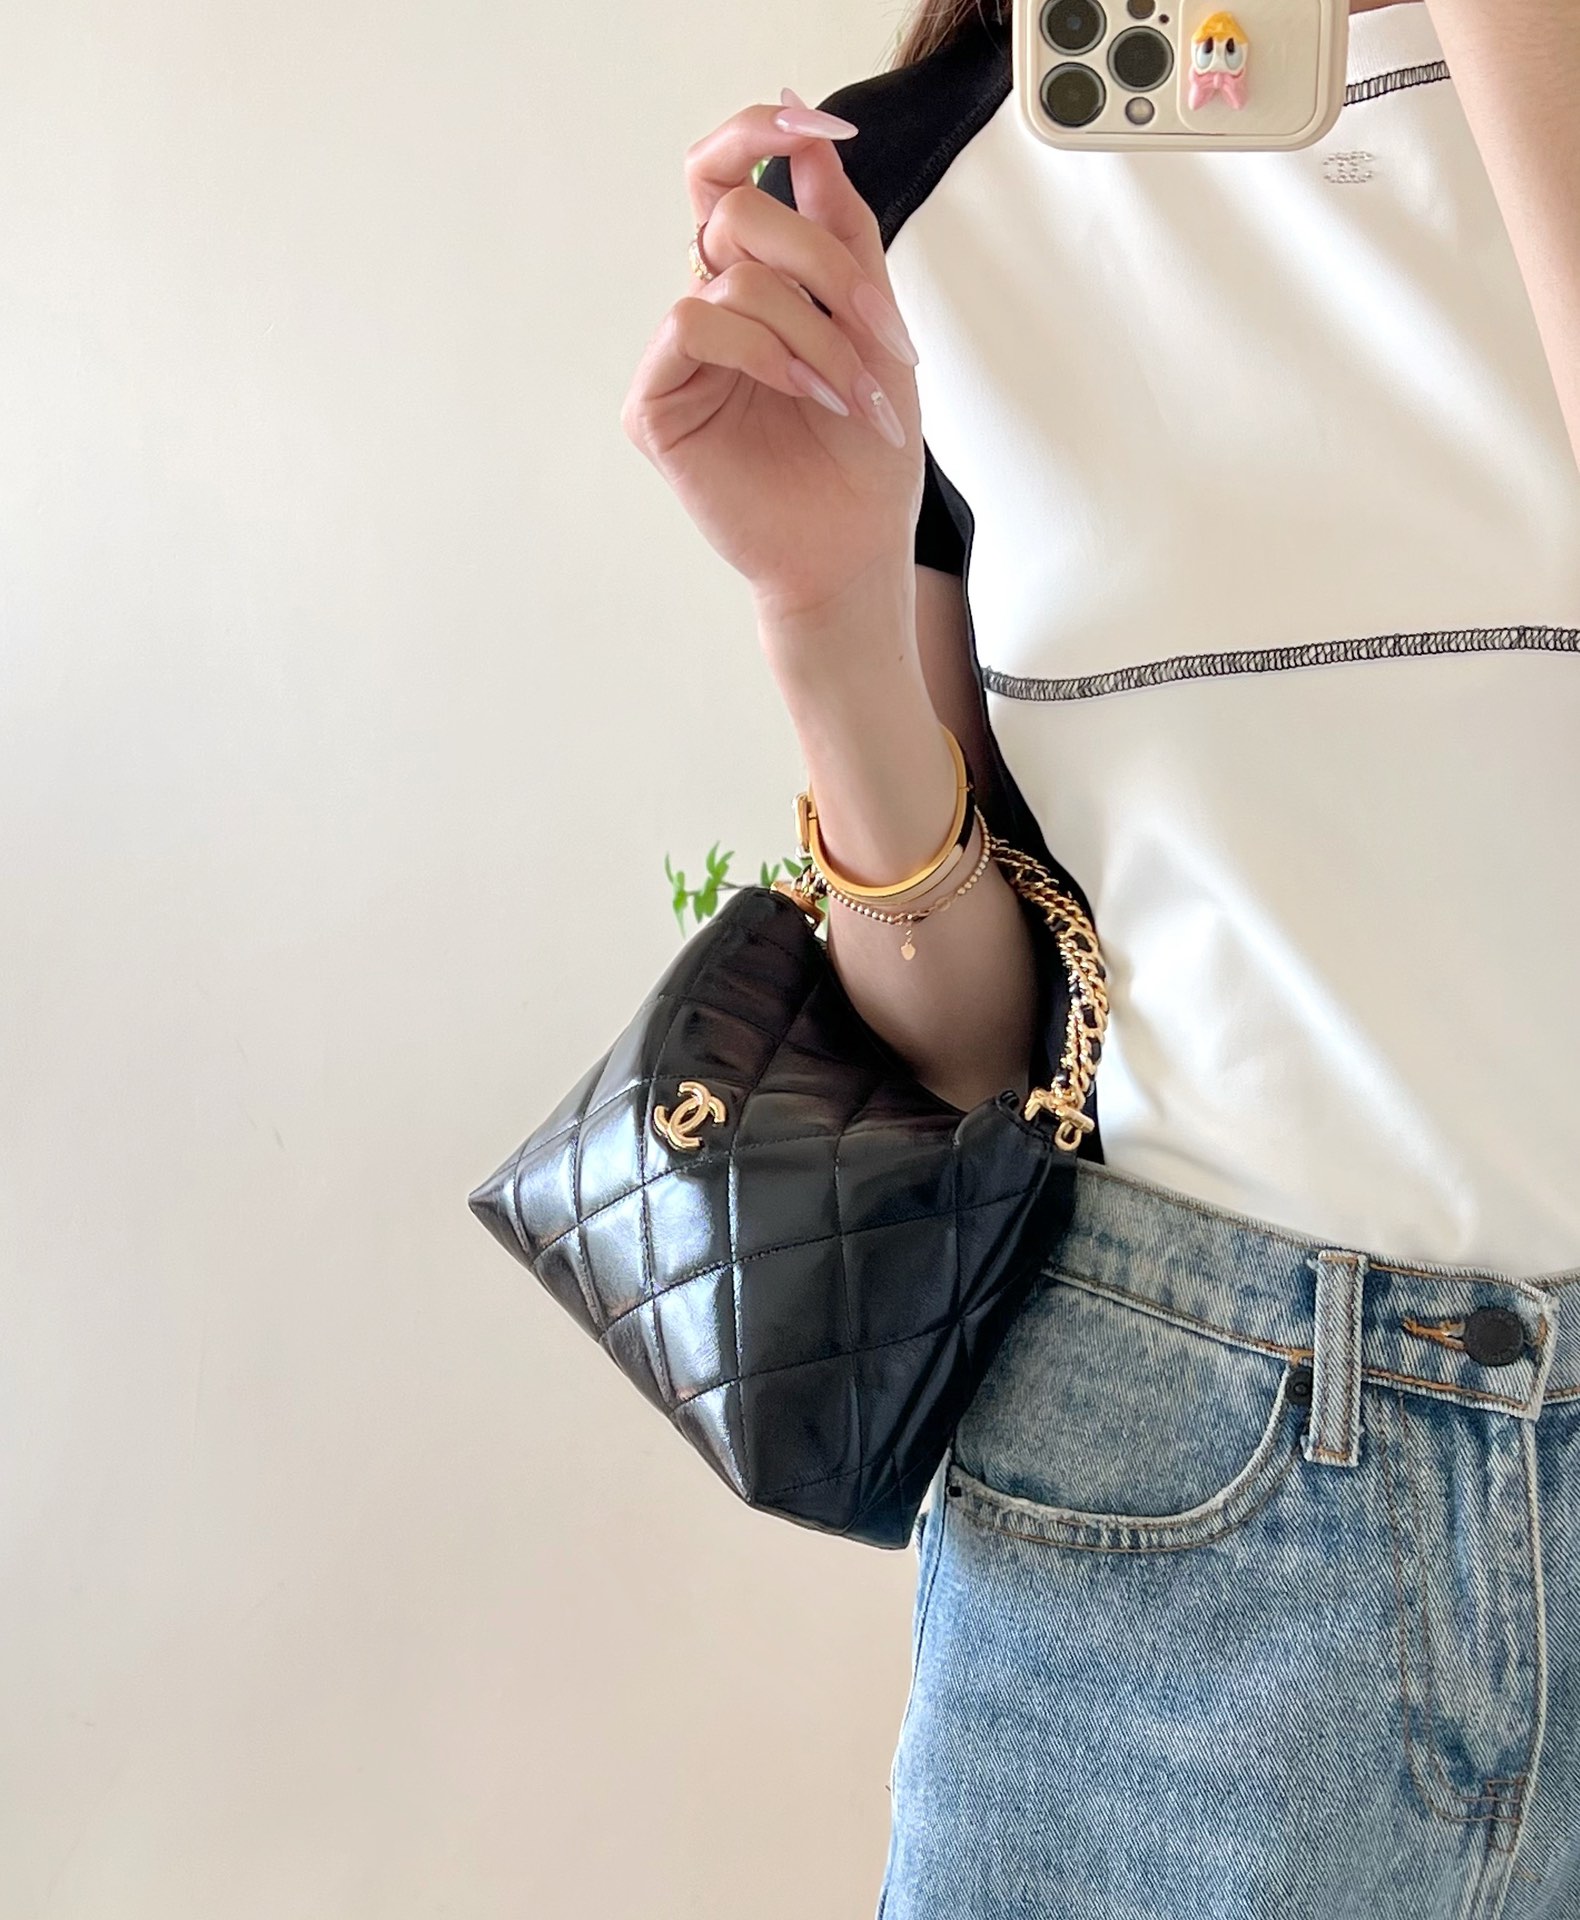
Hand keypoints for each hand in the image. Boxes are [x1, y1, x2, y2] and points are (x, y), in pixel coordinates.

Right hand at [620, 91, 923, 621]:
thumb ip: (840, 228)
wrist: (855, 547)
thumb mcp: (874, 321)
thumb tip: (804, 130)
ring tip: (851, 393)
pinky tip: (803, 391)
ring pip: (730, 275)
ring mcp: (679, 358)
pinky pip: (691, 324)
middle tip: (876, 327)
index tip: (825, 128)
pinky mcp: (657, 405)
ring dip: (813, 328)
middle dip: (823, 261)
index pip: (727, 174)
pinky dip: (760, 349)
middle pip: (737, 209)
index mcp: (753, 282)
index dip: (760, 130)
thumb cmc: (865, 454)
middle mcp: (709, 308)